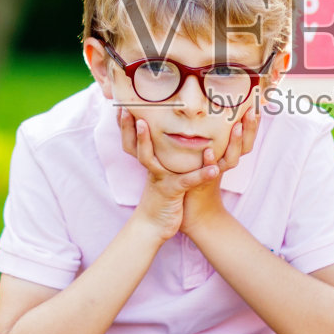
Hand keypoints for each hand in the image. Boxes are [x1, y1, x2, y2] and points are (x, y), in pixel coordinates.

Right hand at [117, 108, 219, 241]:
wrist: (153, 228)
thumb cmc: (161, 199)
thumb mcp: (162, 176)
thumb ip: (164, 159)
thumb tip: (170, 140)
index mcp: (150, 163)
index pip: (133, 141)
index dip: (125, 125)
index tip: (120, 105)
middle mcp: (151, 168)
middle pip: (132, 145)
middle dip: (127, 127)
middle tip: (123, 108)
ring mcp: (159, 179)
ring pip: (147, 158)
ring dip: (144, 141)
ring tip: (144, 124)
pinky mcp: (172, 192)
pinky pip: (186, 181)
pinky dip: (200, 175)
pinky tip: (213, 169)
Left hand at [183, 102, 259, 233]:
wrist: (194, 217)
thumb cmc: (197, 184)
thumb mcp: (205, 160)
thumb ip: (211, 142)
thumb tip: (210, 119)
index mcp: (226, 157)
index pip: (245, 138)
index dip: (252, 124)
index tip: (256, 104)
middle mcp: (224, 165)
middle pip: (244, 146)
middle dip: (249, 128)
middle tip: (253, 110)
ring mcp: (216, 175)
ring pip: (231, 158)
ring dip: (235, 142)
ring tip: (236, 126)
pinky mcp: (203, 184)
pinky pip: (209, 172)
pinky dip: (210, 162)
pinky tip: (207, 151)